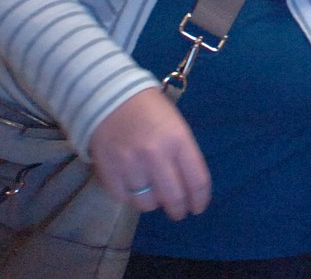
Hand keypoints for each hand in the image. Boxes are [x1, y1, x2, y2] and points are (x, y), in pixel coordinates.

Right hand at [87, 87, 210, 220]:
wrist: (109, 98)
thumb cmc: (150, 110)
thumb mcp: (176, 125)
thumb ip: (183, 154)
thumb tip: (188, 186)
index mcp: (178, 140)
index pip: (197, 181)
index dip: (200, 199)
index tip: (199, 207)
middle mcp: (156, 156)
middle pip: (174, 198)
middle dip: (179, 210)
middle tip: (179, 211)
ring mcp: (131, 166)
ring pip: (148, 203)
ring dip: (154, 202)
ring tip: (154, 192)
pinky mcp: (110, 174)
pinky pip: (126, 199)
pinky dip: (132, 197)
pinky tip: (135, 185)